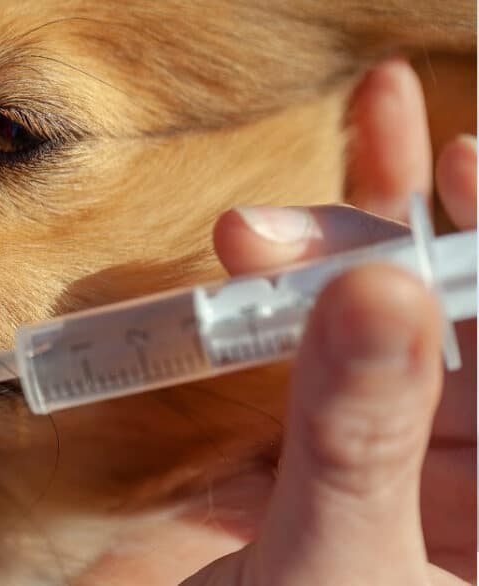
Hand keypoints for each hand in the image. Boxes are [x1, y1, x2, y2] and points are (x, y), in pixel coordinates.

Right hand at [185, 60, 475, 583]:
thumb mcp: (333, 575)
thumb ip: (362, 437)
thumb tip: (384, 286)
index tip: (460, 166)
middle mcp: (477, 494)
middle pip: (462, 336)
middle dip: (379, 260)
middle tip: (272, 234)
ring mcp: (407, 474)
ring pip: (392, 335)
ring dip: (331, 259)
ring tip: (256, 222)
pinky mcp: (333, 464)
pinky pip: (321, 363)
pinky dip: (296, 295)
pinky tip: (285, 230)